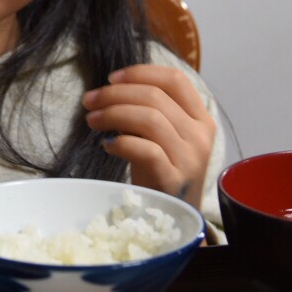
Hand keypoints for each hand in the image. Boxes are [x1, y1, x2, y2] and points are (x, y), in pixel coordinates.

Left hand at [82, 64, 214, 208]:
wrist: (175, 218)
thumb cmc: (162, 173)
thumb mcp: (164, 137)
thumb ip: (151, 112)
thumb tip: (111, 90)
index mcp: (201, 119)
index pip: (175, 80)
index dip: (140, 73)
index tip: (111, 78)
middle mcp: (200, 136)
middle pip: (156, 96)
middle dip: (115, 94)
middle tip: (89, 101)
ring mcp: (190, 158)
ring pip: (150, 119)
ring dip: (113, 114)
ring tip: (92, 121)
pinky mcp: (173, 180)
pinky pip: (146, 150)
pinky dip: (121, 142)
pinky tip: (107, 145)